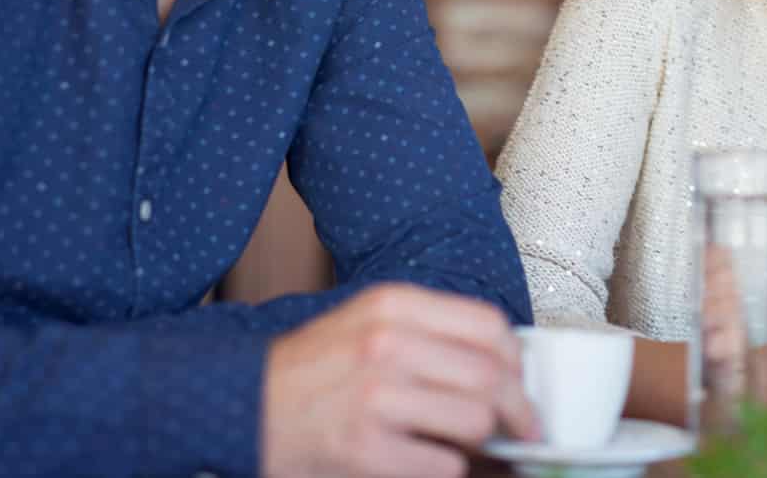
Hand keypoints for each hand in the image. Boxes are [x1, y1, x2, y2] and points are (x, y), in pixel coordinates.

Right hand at [262, 284, 537, 477]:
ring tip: (465, 442)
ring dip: (481, 442)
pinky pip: (443, 465)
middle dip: (518, 410)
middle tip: (521, 428)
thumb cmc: (312, 367)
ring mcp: (376, 399)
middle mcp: (386, 345)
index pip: (488, 325)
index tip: (521, 380)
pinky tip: (424, 458)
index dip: (516, 359)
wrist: (245, 404)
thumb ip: (429, 332)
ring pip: (475, 422)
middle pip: (491, 377)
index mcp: (392, 305)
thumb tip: (502, 362)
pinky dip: (444, 468)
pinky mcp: (366, 451)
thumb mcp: (367, 323)